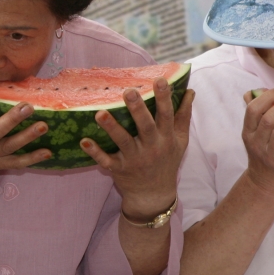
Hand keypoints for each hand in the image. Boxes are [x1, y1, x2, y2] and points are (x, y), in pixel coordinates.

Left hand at [82, 80, 193, 218]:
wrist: (154, 194)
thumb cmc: (167, 161)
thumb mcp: (180, 140)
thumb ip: (183, 116)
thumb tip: (189, 91)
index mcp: (166, 138)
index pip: (166, 115)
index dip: (164, 98)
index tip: (160, 80)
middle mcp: (152, 147)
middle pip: (145, 126)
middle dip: (137, 109)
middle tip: (129, 92)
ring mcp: (135, 159)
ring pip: (123, 142)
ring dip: (112, 128)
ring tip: (100, 113)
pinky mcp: (119, 169)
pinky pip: (106, 160)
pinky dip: (95, 152)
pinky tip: (84, 141)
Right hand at [239, 87, 273, 197]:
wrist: (266, 183)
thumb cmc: (263, 153)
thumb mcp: (254, 135)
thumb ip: (255, 114)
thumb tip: (254, 91)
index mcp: (249, 133)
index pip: (253, 111)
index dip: (267, 98)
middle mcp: (257, 143)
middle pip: (268, 120)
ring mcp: (271, 155)